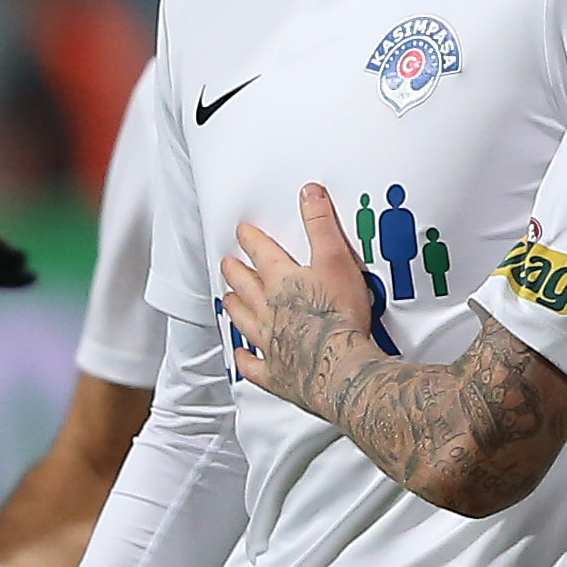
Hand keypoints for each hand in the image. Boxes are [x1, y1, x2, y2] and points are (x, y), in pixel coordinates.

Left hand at [220, 184, 382, 413]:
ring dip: (235, 308)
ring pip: (243, 321)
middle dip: (235, 272)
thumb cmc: (339, 315)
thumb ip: (321, 225)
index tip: (242, 233)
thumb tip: (309, 194)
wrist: (340, 364)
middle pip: (245, 286)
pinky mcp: (276, 372)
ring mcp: (268, 342)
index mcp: (282, 281)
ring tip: (228, 299)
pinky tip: (242, 355)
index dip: (251, 240)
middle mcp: (268, 310)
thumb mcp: (335, 258)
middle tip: (227, 264)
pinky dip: (245, 359)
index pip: (261, 253)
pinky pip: (253, 365)